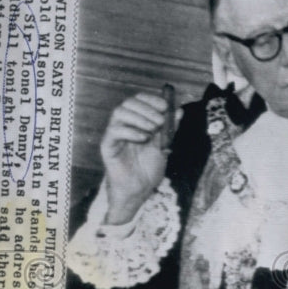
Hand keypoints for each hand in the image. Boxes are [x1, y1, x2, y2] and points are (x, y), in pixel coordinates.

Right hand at [100, 93, 175, 224]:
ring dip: (139, 117)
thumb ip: (170, 128)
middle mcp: (123, 124)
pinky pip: (114, 131)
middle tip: (161, 120)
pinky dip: (131, 131)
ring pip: (119, 112)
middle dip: (147, 108)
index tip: (166, 106)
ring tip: (153, 130)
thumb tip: (180, 111)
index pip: (139, 100)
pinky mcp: (107, 145)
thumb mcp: (164, 145)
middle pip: (129, 103)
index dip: (151, 99)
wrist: (140, 189)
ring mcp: (114, 134)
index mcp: (136, 121)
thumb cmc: (150, 168)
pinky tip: (143, 138)